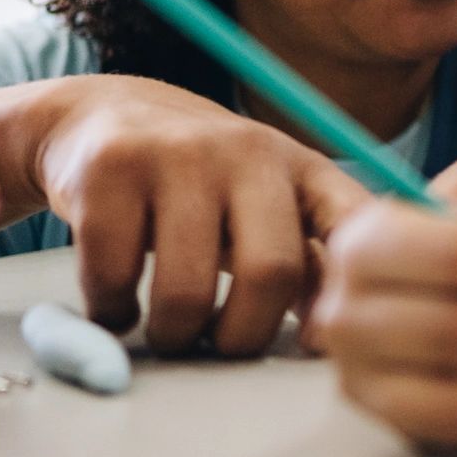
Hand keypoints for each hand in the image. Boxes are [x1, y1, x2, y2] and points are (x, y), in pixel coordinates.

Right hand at [29, 75, 369, 357]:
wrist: (101, 112)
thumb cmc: (198, 182)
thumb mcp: (266, 203)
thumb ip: (306, 258)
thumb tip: (329, 334)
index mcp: (302, 168)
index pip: (356, 223)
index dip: (349, 290)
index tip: (320, 341)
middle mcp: (249, 151)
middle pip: (270, 272)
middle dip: (242, 335)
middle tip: (218, 345)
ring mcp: (179, 153)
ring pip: (186, 291)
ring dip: (173, 333)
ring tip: (167, 327)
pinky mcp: (111, 166)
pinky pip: (113, 277)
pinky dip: (111, 310)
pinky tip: (116, 299)